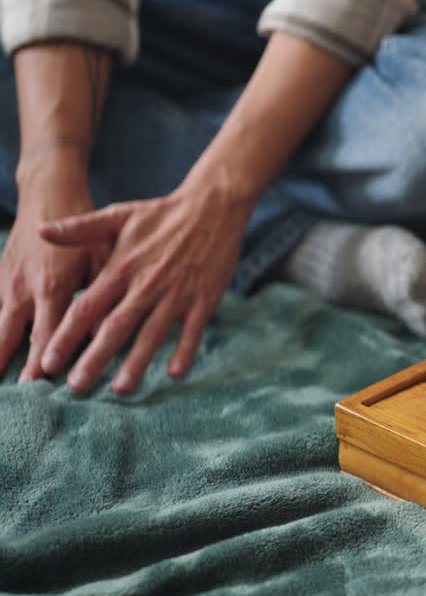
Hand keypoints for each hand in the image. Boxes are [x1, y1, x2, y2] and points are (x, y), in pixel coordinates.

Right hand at [0, 167, 106, 381]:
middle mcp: (24, 289)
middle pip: (12, 337)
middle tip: (12, 396)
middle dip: (9, 366)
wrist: (49, 193)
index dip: (44, 361)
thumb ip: (105, 292)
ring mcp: (5, 284)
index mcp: (54, 287)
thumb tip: (115, 328)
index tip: (42, 388)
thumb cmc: (88, 228)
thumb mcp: (103, 255)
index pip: (48, 334)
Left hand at [38, 181, 252, 395]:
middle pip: (116, 327)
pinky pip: (193, 330)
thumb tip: (42, 231)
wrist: (213, 206)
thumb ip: (80, 228)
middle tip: (77, 387)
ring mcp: (177, 293)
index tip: (50, 362)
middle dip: (95, 359)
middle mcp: (147, 284)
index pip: (87, 307)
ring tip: (121, 389)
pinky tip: (174, 373)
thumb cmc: (162, 213)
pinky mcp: (205, 298)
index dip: (66, 336)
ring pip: (152, 334)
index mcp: (122, 268)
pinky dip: (184, 351)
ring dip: (137, 363)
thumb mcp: (118, 215)